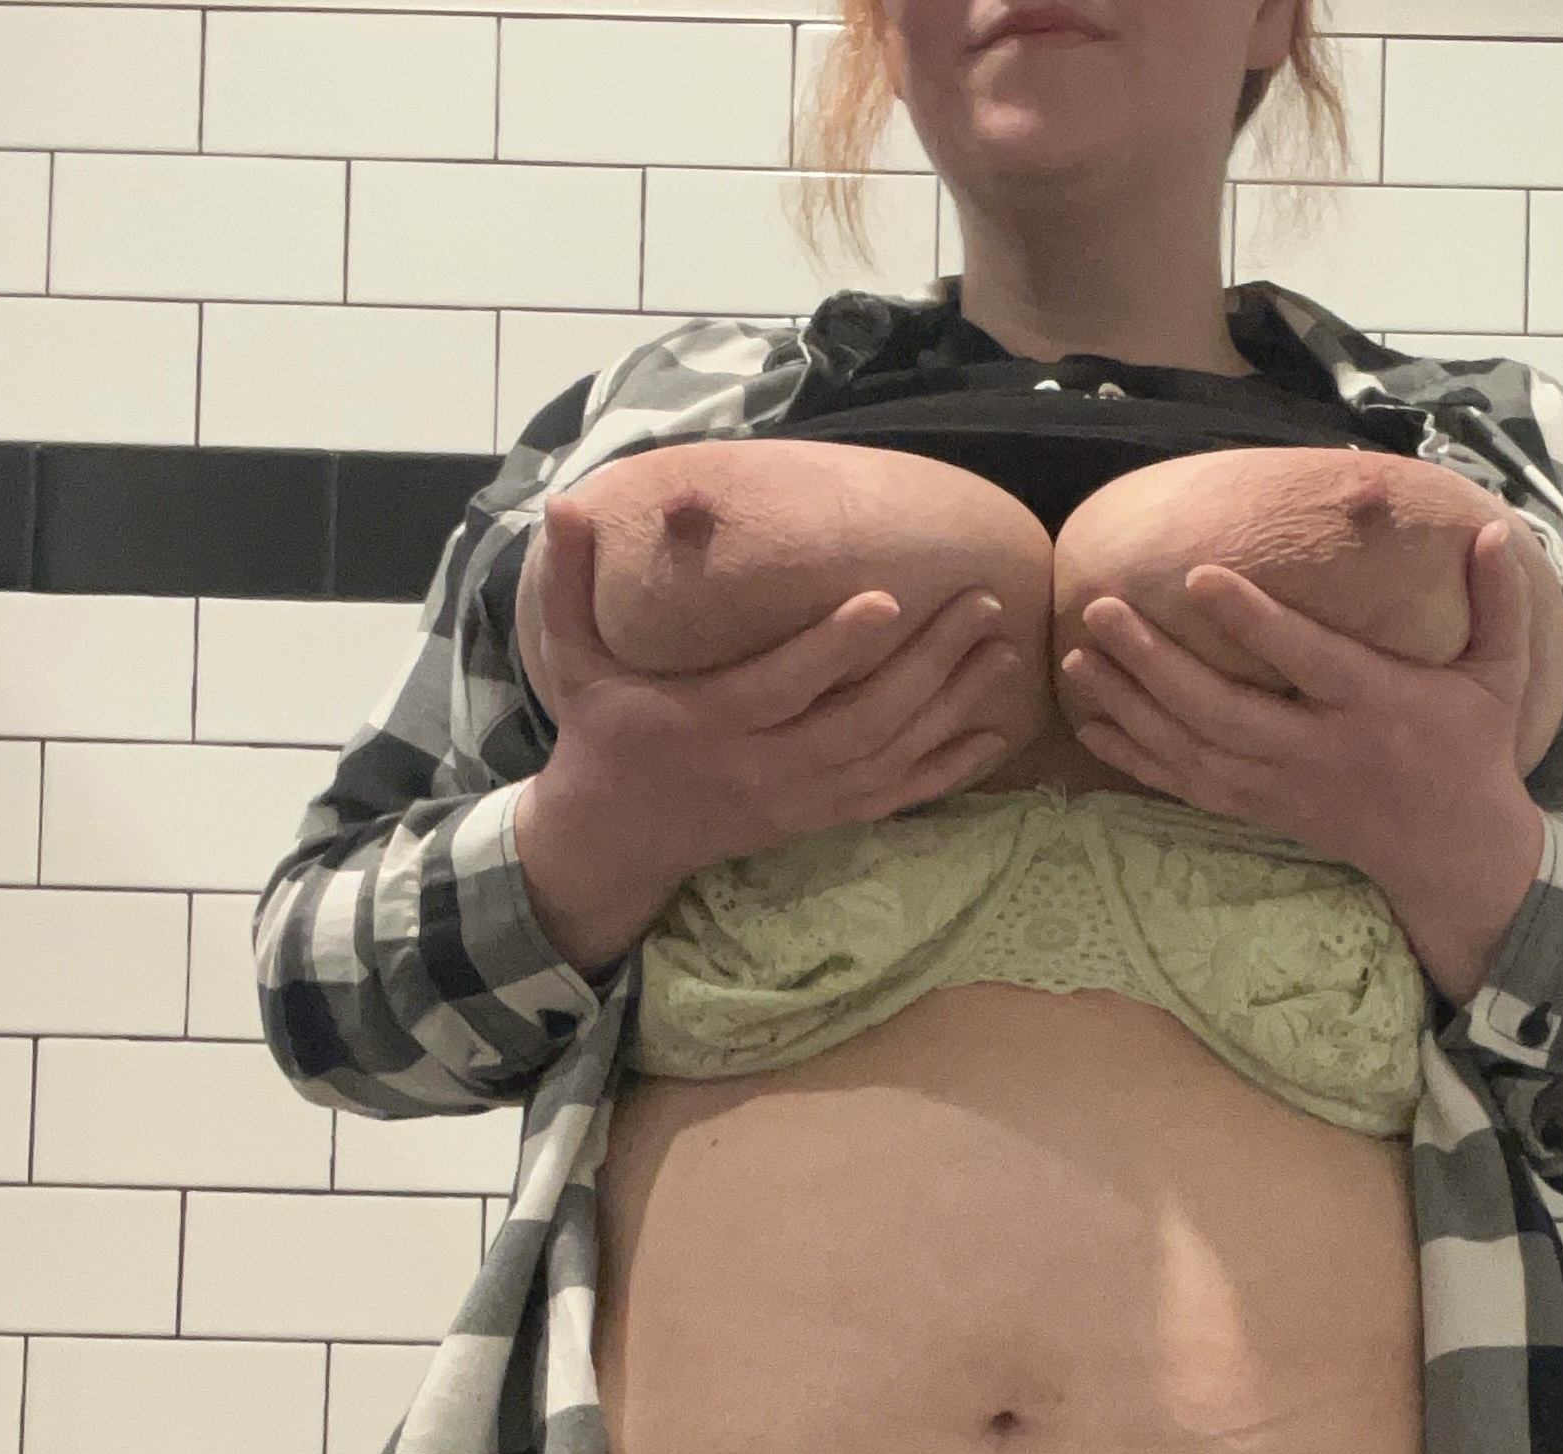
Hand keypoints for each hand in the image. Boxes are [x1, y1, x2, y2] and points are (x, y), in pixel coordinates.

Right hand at [517, 489, 1027, 966]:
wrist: (617, 840)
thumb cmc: (603, 735)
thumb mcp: (575, 662)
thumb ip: (568, 585)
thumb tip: (561, 505)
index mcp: (708, 723)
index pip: (783, 685)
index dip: (836, 647)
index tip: (888, 599)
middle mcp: (764, 768)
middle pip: (861, 719)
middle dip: (929, 662)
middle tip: (980, 602)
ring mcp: (801, 800)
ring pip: (890, 756)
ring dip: (953, 704)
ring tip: (1002, 649)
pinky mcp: (822, 819)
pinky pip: (898, 798)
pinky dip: (949, 768)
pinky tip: (994, 733)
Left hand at [1056, 517, 1562, 993]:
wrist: (1452, 853)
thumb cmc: (1472, 750)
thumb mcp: (1500, 676)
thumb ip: (1498, 604)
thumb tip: (1497, 532)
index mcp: (1374, 704)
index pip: (1304, 660)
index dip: (1251, 620)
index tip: (1198, 576)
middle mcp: (1319, 749)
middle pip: (1222, 709)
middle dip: (1154, 663)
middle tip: (1100, 611)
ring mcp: (1283, 786)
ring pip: (1193, 750)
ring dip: (1130, 706)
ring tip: (1078, 656)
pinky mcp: (1262, 810)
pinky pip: (1187, 787)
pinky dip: (1137, 759)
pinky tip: (1092, 725)